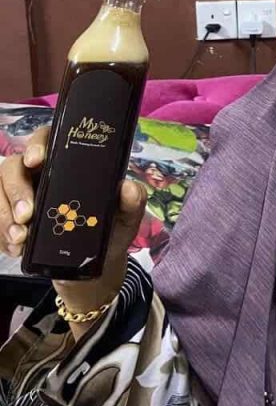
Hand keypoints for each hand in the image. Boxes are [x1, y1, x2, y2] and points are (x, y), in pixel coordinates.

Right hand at [0, 126, 146, 313]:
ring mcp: (22, 196)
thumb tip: (127, 187)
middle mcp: (41, 174)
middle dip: (16, 189)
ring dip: (5, 215)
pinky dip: (3, 235)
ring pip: (0, 192)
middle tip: (27, 215)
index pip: (48, 140)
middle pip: (14, 166)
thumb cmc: (109, 230)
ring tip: (21, 239)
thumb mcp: (126, 218)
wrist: (93, 265)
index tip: (37, 160)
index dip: (37, 144)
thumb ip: (132, 202)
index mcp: (68, 164)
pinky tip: (16, 248)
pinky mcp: (11, 218)